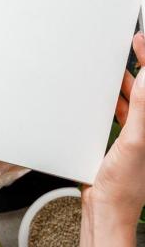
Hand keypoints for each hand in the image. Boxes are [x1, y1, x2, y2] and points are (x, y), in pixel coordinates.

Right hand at [81, 32, 144, 246]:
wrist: (106, 203)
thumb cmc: (124, 183)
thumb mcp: (135, 142)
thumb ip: (141, 108)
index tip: (142, 44)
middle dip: (142, 65)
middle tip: (135, 45)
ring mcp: (139, 132)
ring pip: (136, 98)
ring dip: (129, 81)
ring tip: (121, 63)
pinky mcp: (125, 136)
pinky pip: (124, 110)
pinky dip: (118, 98)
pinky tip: (111, 90)